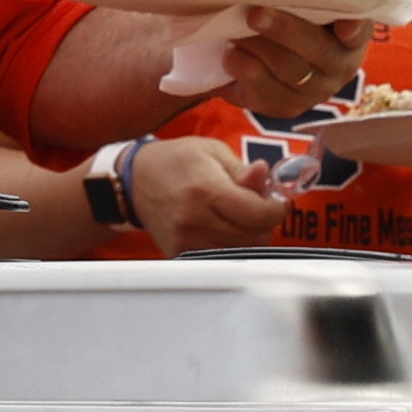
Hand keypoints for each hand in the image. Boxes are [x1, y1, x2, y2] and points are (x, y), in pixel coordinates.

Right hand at [128, 134, 289, 252]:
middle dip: (265, 224)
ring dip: (249, 238)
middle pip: (254, 237)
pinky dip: (230, 248)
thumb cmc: (176, 161)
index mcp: (205, 189)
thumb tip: (266, 175)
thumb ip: (242, 169)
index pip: (258, 214)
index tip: (276, 202)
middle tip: (258, 208)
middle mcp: (195, 218)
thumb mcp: (212, 151)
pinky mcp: (179, 253)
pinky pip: (219, 259)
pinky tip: (225, 230)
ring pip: (240, 252)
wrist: (135, 180)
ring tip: (241, 218)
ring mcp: (186, 240)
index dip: (276, 209)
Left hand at [206, 4, 372, 124]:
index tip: (343, 26)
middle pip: (316, 50)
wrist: (264, 51)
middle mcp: (339, 67)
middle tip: (255, 13)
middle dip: (284, 30)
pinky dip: (243, 69)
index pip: (359, 30)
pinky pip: (264, 94)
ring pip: (287, 71)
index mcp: (351, 34)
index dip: (354, 29)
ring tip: (232, 28)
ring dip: (257, 46)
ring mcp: (313, 92)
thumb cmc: (289, 14)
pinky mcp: (284, 107)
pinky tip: (230, 54)